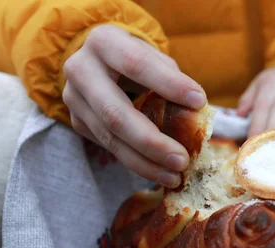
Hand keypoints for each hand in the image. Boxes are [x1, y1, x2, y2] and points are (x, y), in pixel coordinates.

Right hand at [62, 25, 206, 187]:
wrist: (101, 62)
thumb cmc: (138, 61)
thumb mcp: (154, 58)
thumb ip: (173, 79)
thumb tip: (198, 113)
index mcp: (104, 43)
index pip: (136, 64)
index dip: (168, 84)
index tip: (200, 102)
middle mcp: (81, 70)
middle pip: (115, 114)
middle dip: (152, 142)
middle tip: (182, 160)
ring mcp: (74, 99)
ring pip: (110, 138)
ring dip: (145, 162)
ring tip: (174, 176)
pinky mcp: (77, 122)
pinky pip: (109, 147)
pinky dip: (137, 163)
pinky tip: (159, 172)